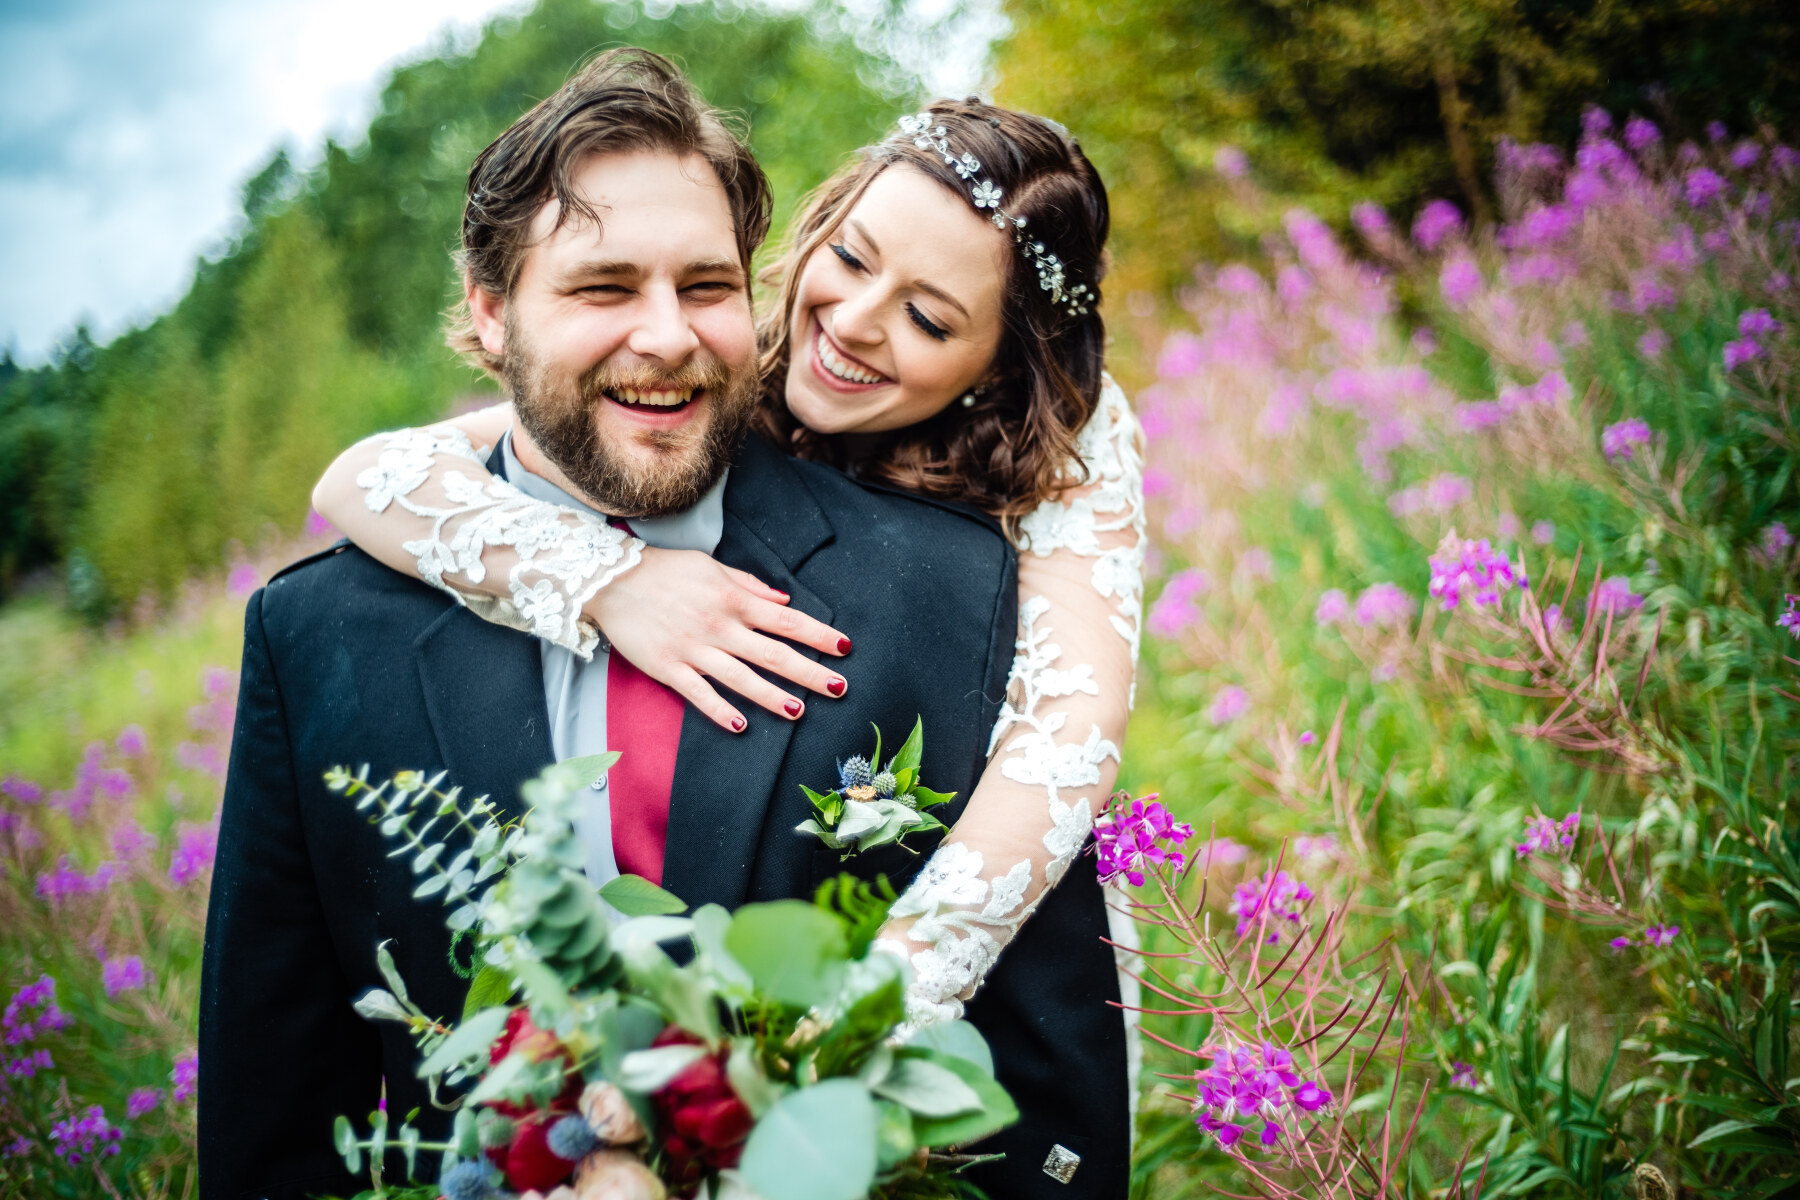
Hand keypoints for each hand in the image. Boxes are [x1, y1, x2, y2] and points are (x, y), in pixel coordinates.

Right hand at [587, 547, 849, 732]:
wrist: (610, 579)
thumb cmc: (664, 570)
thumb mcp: (710, 566)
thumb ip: (749, 585)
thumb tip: (783, 599)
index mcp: (733, 599)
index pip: (785, 619)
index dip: (817, 634)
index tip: (844, 647)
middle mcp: (718, 626)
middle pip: (772, 653)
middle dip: (808, 672)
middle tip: (839, 688)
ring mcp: (693, 649)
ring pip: (741, 677)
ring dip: (771, 696)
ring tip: (798, 712)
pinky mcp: (667, 667)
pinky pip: (699, 693)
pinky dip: (720, 710)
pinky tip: (741, 726)